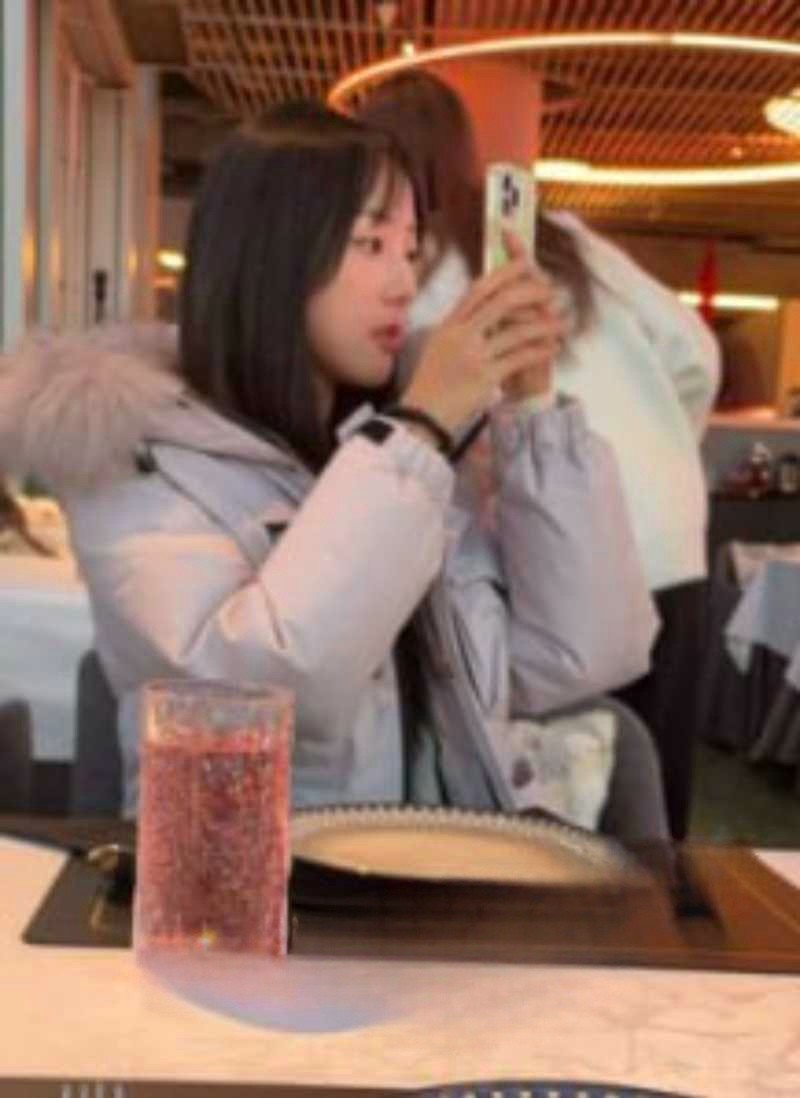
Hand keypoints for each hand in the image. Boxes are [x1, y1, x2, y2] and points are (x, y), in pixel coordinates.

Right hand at [400, 231, 565, 433]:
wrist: (421, 417)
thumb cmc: (430, 385)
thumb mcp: (438, 348)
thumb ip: (458, 328)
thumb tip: (479, 308)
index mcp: (449, 326)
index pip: (478, 290)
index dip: (504, 274)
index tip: (526, 264)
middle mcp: (460, 336)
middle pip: (500, 302)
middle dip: (530, 292)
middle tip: (550, 291)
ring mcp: (473, 356)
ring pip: (516, 331)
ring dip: (543, 326)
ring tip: (560, 324)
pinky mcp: (485, 378)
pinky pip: (520, 358)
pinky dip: (540, 351)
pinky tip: (553, 348)